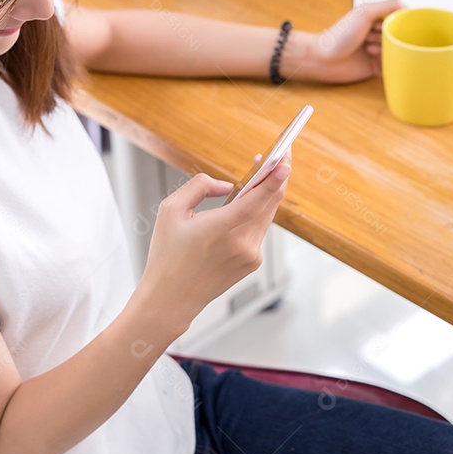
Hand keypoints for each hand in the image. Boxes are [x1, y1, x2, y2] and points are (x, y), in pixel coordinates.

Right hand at [136, 156, 290, 332]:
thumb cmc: (167, 256)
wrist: (171, 299)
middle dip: (277, 177)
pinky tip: (251, 201)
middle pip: (270, 203)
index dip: (273, 179)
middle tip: (280, 154)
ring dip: (268, 193)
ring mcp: (250, 255)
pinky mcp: (253, 262)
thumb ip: (200, 186)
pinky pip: (260, 229)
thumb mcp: (170, 210)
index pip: (255, 200)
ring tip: (265, 171)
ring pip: (267, 215)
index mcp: (220, 230)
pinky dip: (259, 212)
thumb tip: (227, 185)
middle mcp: (241, 244)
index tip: (285, 161)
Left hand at [288, 0, 402, 83]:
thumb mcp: (365, 12)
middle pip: (399, 34)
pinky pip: (392, 64)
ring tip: (367, 46)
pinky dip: (386, 59)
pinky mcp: (376, 66)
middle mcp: (377, 34)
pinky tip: (370, 55)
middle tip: (373, 34)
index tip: (394, 22)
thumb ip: (389, 5)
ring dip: (384, 47)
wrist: (324, 59)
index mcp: (375, 19)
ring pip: (397, 49)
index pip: (399, 18)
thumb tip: (409, 8)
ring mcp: (377, 50)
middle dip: (389, 34)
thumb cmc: (339, 34)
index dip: (398, 20)